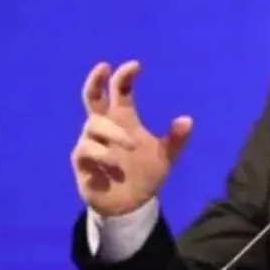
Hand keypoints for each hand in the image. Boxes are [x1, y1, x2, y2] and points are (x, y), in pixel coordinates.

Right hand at [70, 60, 191, 216]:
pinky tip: (116, 165)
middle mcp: (104, 126)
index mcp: (124, 119)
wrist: (131, 204)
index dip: (125, 77)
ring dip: (114, 132)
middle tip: (103, 66)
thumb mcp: (166, 157)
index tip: (136, 66)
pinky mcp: (82, 161)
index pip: (120, 91)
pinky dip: (103, 154)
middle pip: (91, 97)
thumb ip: (175, 139)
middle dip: (94, 81)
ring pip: (94, 124)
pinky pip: (87, 149)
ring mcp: (90, 142)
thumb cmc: (145, 174)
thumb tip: (187, 119)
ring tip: (132, 145)